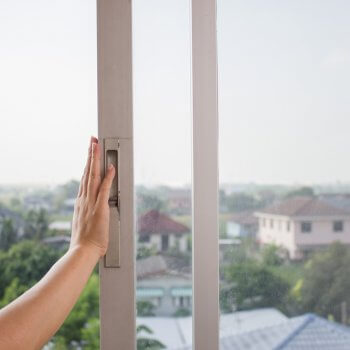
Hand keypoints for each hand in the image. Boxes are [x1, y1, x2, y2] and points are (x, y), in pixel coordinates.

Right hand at [70, 136, 115, 257]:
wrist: (82, 251)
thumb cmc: (85, 240)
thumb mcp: (84, 222)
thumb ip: (88, 212)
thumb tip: (92, 209)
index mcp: (81, 202)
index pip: (84, 178)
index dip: (86, 165)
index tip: (88, 154)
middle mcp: (84, 199)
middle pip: (87, 172)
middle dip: (90, 155)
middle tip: (91, 141)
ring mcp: (90, 202)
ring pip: (92, 176)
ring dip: (95, 160)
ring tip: (95, 145)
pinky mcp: (99, 208)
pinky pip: (104, 190)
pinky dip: (107, 178)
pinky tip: (110, 167)